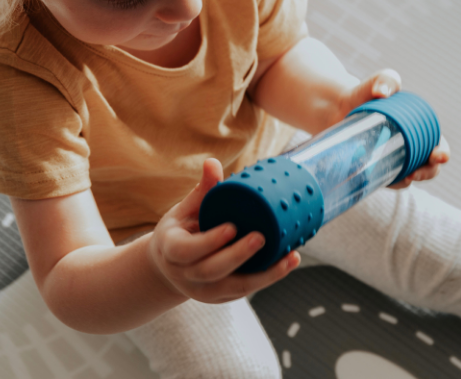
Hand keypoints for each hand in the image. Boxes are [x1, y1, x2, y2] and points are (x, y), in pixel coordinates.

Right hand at [147, 158, 300, 303]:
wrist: (170, 265)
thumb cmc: (181, 229)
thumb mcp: (185, 209)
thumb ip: (202, 189)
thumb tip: (212, 162)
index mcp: (171, 250)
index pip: (187, 250)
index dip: (209, 242)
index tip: (231, 228)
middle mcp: (185, 275)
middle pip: (212, 270)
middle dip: (238, 256)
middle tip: (261, 237)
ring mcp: (203, 291)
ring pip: (234, 288)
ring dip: (265, 275)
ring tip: (290, 258)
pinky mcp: (220, 298)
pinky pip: (244, 290)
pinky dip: (267, 278)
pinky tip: (286, 264)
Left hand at [334, 68, 449, 189]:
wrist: (338, 107)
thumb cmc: (365, 93)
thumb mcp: (379, 82)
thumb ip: (386, 79)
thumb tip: (382, 92)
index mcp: (419, 130)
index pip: (438, 146)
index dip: (442, 153)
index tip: (438, 155)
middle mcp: (410, 148)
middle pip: (428, 168)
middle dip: (427, 173)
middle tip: (414, 173)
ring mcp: (393, 160)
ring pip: (408, 178)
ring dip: (408, 182)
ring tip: (402, 178)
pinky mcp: (375, 169)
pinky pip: (386, 181)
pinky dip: (388, 183)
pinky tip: (382, 181)